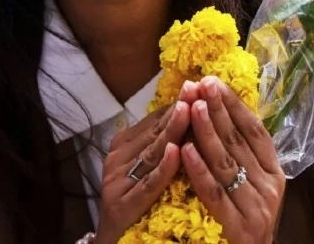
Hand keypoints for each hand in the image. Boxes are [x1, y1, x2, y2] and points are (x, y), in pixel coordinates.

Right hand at [94, 101, 189, 243]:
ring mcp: (117, 180)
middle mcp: (117, 158)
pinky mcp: (121, 204)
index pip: (156, 120)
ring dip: (172, 131)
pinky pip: (148, 184)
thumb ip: (162, 142)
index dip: (178, 103)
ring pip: (152, 153)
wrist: (113, 239)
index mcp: (124, 144)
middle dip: (179, 110)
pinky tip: (178, 154)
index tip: (199, 85)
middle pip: (155, 132)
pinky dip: (163, 168)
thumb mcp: (146, 165)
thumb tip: (191, 108)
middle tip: (197, 89)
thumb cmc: (136, 199)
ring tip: (190, 111)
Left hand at [180, 76, 285, 243]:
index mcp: (274, 173)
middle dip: (218, 110)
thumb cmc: (244, 221)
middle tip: (200, 84)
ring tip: (192, 106)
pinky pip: (215, 193)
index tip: (214, 82)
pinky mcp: (241, 228)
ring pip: (227, 163)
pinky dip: (199, 170)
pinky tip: (185, 150)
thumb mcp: (250, 185)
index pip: (255, 130)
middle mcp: (270, 187)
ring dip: (207, 132)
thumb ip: (239, 155)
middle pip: (240, 141)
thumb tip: (218, 111)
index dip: (234, 105)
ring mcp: (258, 208)